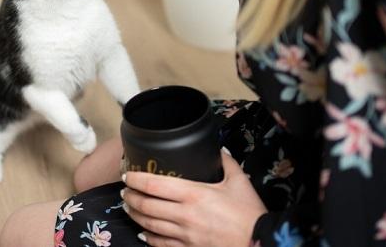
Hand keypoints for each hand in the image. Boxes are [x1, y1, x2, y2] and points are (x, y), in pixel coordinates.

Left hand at [121, 150, 265, 246]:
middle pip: (146, 205)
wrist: (261, 244)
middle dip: (130, 197)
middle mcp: (185, 215)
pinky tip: (143, 231)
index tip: (127, 175)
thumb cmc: (250, 213)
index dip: (136, 179)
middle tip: (124, 191)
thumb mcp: (239, 181)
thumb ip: (225, 161)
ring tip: (128, 207)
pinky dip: (148, 237)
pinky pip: (161, 244)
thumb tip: (217, 148)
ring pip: (149, 225)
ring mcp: (185, 236)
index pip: (154, 185)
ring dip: (135, 215)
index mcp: (194, 194)